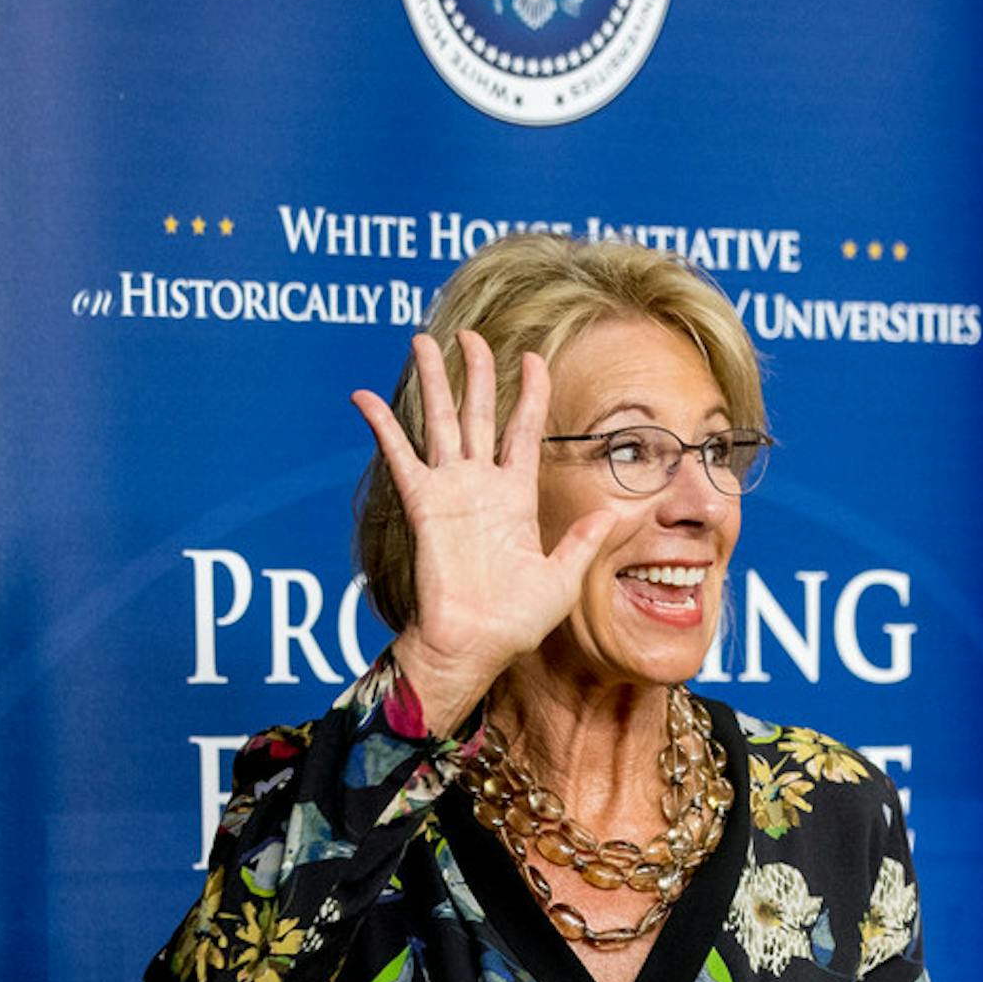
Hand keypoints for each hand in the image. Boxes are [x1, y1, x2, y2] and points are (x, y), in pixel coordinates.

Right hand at [351, 330, 615, 733]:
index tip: (532, 356)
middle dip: (475, 372)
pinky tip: (365, 396)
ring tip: (422, 341)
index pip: (524, 430)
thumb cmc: (517, 621)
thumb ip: (585, 540)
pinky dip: (383, 425)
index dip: (529, 393)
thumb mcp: (564, 577)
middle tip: (468, 335)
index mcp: (517, 497)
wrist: (476, 645)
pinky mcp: (423, 505)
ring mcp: (450, 492)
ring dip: (433, 381)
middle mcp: (482, 486)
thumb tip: (617, 511)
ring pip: (441, 422)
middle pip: (480, 414)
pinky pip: (400, 456)